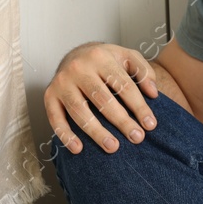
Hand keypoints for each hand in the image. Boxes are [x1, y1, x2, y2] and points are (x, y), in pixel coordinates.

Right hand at [44, 42, 159, 154]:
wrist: (74, 54)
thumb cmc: (106, 61)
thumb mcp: (127, 57)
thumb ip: (143, 71)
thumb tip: (153, 93)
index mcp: (101, 57)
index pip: (124, 86)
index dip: (139, 107)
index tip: (150, 125)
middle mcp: (79, 68)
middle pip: (103, 100)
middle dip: (122, 121)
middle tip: (137, 138)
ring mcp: (62, 82)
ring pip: (80, 111)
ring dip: (97, 132)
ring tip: (113, 147)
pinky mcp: (49, 95)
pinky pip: (55, 118)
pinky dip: (65, 135)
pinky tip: (78, 149)